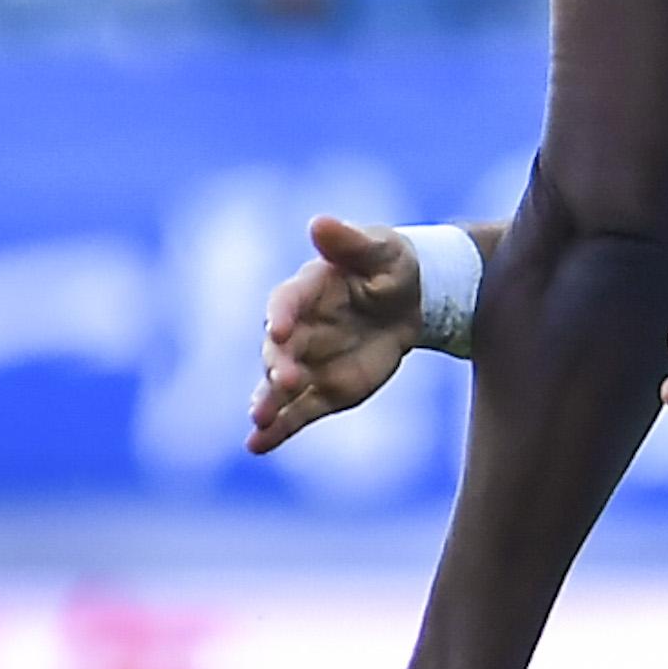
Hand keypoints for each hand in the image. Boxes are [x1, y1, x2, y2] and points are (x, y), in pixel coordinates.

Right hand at [248, 215, 421, 455]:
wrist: (411, 301)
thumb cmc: (391, 266)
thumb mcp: (380, 250)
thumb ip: (350, 242)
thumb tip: (320, 222)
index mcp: (306, 289)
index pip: (285, 301)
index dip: (282, 314)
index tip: (280, 327)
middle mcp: (298, 329)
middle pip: (280, 349)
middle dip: (280, 364)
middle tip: (285, 379)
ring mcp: (307, 362)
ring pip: (280, 386)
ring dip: (269, 402)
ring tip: (258, 420)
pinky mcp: (323, 390)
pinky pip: (297, 413)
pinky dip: (277, 430)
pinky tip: (256, 445)